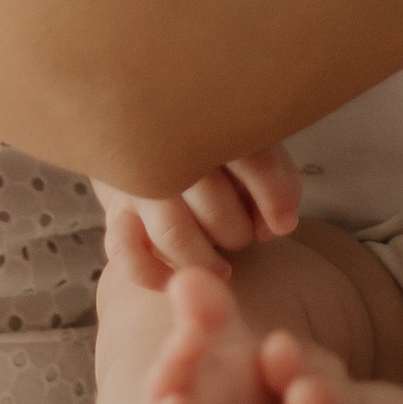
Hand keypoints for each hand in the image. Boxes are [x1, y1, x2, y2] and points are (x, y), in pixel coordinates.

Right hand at [100, 146, 302, 288]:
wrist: (153, 139)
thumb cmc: (219, 150)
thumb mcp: (255, 149)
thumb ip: (275, 182)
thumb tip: (276, 228)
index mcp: (212, 122)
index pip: (254, 159)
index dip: (275, 197)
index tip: (283, 224)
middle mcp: (169, 150)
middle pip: (213, 203)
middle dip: (237, 230)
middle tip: (243, 235)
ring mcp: (139, 183)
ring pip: (173, 233)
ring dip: (205, 259)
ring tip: (223, 269)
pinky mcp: (119, 214)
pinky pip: (125, 252)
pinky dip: (151, 273)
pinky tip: (173, 281)